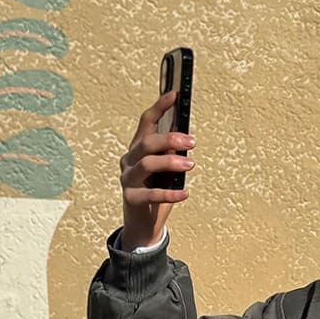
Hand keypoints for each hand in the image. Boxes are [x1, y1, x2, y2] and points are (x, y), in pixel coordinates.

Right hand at [118, 88, 195, 247]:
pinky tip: (185, 193)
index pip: (147, 122)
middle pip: (147, 142)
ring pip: (147, 164)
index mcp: (138, 148)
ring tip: (190, 164)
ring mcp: (128, 179)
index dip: (160, 107)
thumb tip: (185, 141)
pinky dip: (170, 193)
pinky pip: (151, 194)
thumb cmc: (157, 192)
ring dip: (170, 162)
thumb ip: (172, 155)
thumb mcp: (166, 171)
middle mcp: (130, 160)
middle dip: (169, 138)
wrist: (144, 224)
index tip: (175, 94)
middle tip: (191, 141)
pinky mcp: (131, 199)